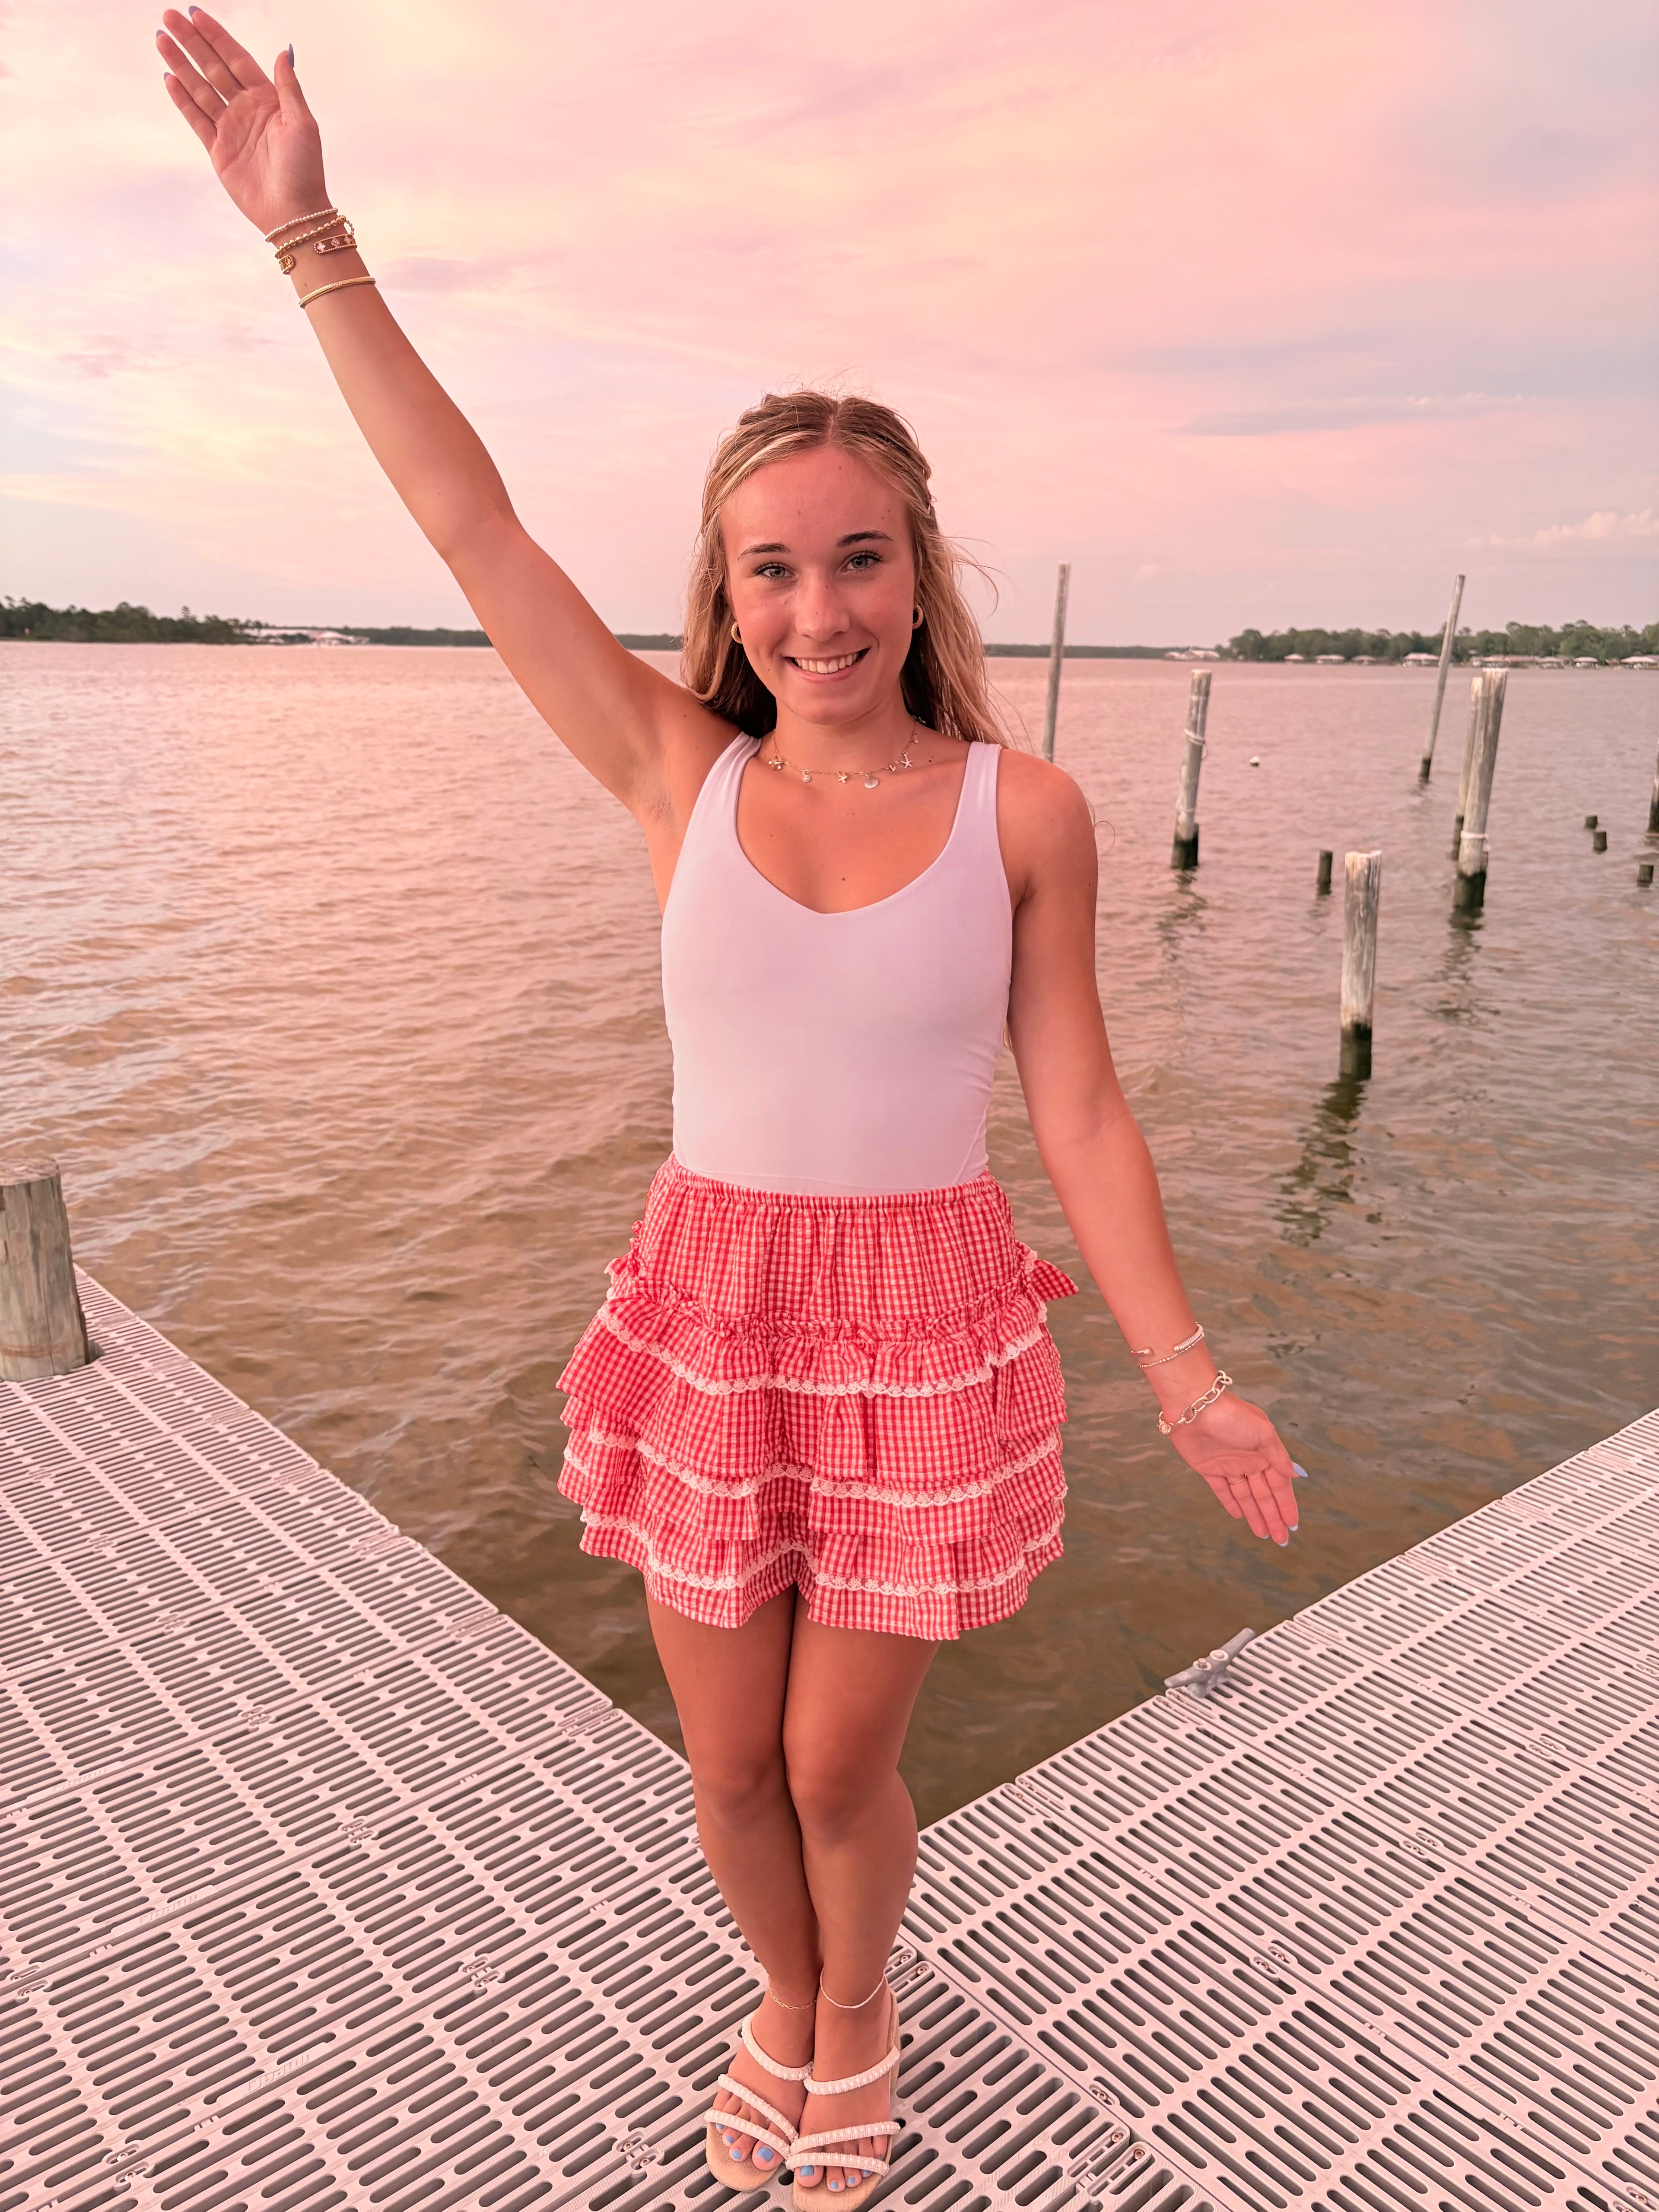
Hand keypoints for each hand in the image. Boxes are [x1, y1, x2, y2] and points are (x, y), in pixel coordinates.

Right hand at [158, 8, 326, 235]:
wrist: (293, 214)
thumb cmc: (305, 171)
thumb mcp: (302, 124)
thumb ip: (289, 88)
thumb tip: (283, 52)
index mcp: (268, 99)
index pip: (236, 58)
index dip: (216, 36)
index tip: (195, 14)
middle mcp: (247, 109)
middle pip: (213, 67)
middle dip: (191, 42)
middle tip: (169, 16)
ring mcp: (230, 128)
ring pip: (199, 88)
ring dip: (180, 64)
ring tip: (161, 39)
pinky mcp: (218, 150)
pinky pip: (196, 119)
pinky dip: (182, 99)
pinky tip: (169, 78)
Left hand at [1165, 1388, 1302, 1545]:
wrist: (1194, 1406)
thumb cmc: (1232, 1415)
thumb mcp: (1263, 1433)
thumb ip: (1278, 1456)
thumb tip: (1295, 1474)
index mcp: (1265, 1453)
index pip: (1279, 1486)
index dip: (1286, 1505)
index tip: (1293, 1525)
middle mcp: (1249, 1461)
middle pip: (1264, 1495)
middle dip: (1273, 1517)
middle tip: (1281, 1539)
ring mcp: (1229, 1465)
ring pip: (1245, 1496)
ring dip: (1255, 1515)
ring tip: (1264, 1534)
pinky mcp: (1209, 1468)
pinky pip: (1222, 1490)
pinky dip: (1230, 1502)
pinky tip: (1239, 1516)